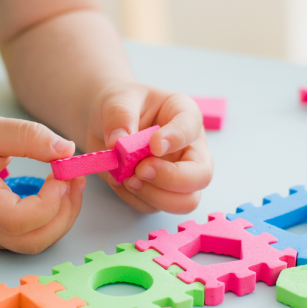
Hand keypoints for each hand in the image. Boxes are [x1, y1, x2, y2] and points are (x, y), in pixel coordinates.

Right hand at [0, 116, 86, 253]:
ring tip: (68, 183)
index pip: (18, 220)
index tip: (60, 172)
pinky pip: (30, 238)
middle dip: (65, 213)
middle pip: (33, 241)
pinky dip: (51, 219)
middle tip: (74, 178)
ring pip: (35, 244)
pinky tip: (54, 192)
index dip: (49, 201)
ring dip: (62, 217)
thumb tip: (66, 150)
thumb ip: (26, 136)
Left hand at [87, 83, 213, 213]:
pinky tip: (119, 181)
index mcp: (184, 115)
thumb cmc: (120, 105)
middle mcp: (189, 147)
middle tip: (140, 169)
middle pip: (202, 175)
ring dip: (153, 195)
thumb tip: (118, 142)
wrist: (104, 122)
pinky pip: (153, 207)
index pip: (191, 128)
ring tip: (126, 178)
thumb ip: (119, 117)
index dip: (176, 138)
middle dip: (172, 179)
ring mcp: (177, 173)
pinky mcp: (158, 191)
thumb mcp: (117, 100)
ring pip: (184, 201)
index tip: (154, 145)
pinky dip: (134, 199)